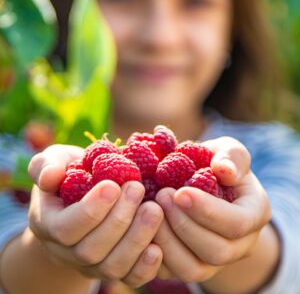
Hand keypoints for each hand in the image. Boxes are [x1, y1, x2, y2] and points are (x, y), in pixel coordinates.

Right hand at [28, 145, 163, 286]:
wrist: (84, 196)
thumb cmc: (71, 174)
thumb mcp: (56, 161)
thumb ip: (47, 166)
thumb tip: (51, 176)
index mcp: (49, 224)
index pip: (65, 228)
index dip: (90, 211)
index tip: (113, 185)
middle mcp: (67, 252)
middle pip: (90, 250)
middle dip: (118, 220)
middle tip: (137, 188)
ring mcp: (92, 264)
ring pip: (111, 266)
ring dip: (136, 239)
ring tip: (154, 209)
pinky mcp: (116, 268)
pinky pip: (129, 277)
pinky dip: (145, 267)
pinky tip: (159, 246)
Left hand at [154, 136, 270, 282]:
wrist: (203, 185)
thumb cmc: (215, 165)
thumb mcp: (228, 151)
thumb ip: (231, 156)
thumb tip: (224, 170)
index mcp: (253, 214)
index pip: (237, 224)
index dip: (208, 211)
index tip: (181, 192)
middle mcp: (238, 244)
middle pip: (216, 251)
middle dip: (184, 225)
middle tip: (161, 196)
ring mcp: (213, 261)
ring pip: (192, 270)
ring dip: (167, 240)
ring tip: (150, 210)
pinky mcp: (188, 266)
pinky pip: (171, 272)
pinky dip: (153, 252)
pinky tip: (142, 225)